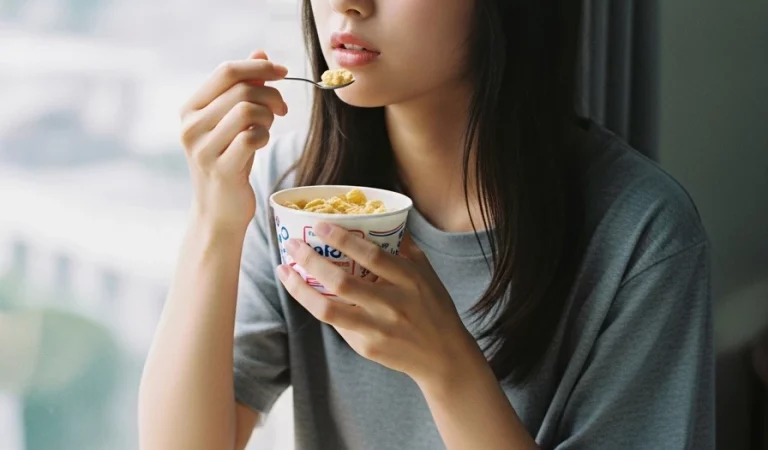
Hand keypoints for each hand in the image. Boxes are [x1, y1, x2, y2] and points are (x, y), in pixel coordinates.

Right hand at [179, 50, 288, 232]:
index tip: (283, 72)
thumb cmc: (229, 163)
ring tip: (269, 128)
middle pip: (241, 90)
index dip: (259, 66)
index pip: (226, 71)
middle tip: (282, 110)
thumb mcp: (232, 123)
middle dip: (271, 95)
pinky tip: (262, 143)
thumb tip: (260, 52)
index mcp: (190, 109)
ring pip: (248, 110)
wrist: (218, 212)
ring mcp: (203, 149)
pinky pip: (252, 137)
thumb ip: (243, 89)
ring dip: (268, 116)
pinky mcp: (221, 169)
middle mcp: (190, 126)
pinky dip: (265, 136)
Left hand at [276, 222, 485, 388]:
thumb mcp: (427, 272)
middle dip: (312, 261)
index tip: (321, 225)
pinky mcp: (367, 347)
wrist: (443, 357)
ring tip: (284, 270)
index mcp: (410, 280)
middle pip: (343, 283)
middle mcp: (393, 304)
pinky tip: (305, 291)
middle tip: (292, 245)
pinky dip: (318, 305)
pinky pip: (336, 324)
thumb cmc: (434, 307)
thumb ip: (405, 246)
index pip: (372, 256)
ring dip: (300, 289)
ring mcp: (378, 329)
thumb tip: (383, 217)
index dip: (343, 239)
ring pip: (329, 310)